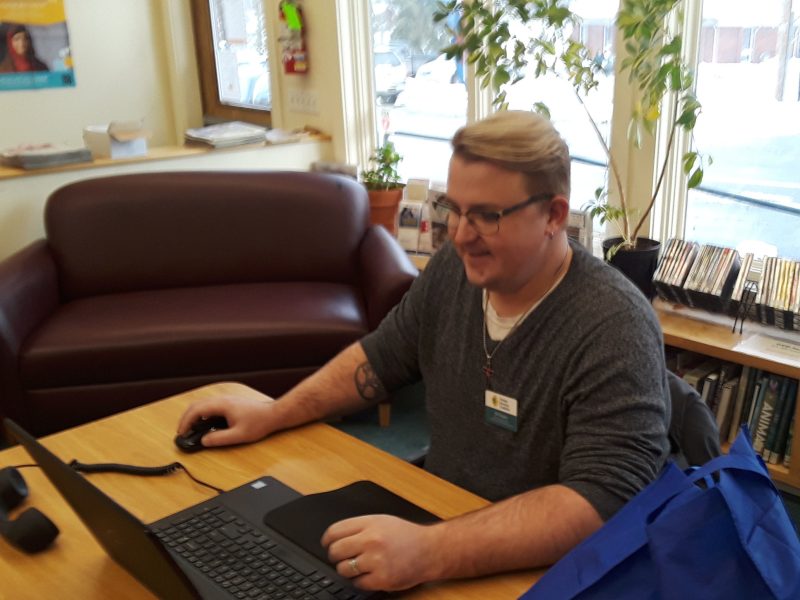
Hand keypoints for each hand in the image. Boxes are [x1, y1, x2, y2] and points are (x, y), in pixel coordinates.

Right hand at [176, 390, 277, 446]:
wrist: (274, 414)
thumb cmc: (259, 422)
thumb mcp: (238, 435)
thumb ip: (219, 439)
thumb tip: (204, 441)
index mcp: (222, 405)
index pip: (197, 410)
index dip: (186, 421)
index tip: (181, 432)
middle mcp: (223, 399)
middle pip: (197, 405)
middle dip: (186, 418)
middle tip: (182, 431)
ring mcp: (226, 399)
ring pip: (203, 404)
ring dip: (194, 415)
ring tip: (191, 429)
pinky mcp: (230, 403)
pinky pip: (211, 405)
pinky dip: (202, 414)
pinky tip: (204, 424)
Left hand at [322, 515, 439, 591]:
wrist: (430, 550)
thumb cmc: (406, 536)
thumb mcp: (382, 521)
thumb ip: (359, 527)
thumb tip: (334, 537)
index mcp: (370, 523)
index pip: (334, 532)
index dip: (327, 540)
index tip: (328, 545)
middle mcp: (371, 540)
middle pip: (335, 551)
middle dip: (335, 556)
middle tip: (342, 557)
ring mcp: (376, 561)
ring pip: (344, 569)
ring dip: (348, 570)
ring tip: (359, 566)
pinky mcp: (382, 579)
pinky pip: (358, 584)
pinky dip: (361, 581)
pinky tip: (370, 574)